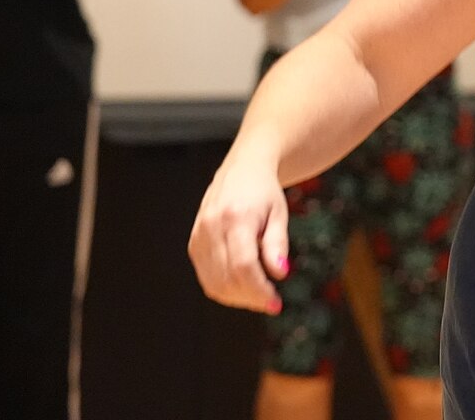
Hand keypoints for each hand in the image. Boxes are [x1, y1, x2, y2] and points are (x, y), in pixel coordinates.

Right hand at [187, 148, 290, 313]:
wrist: (241, 170)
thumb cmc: (264, 193)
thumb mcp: (279, 214)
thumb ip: (277, 244)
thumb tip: (280, 273)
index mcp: (235, 217)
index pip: (243, 265)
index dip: (259, 290)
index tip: (275, 303)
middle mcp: (211, 227)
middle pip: (227, 278)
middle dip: (251, 298)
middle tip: (270, 302)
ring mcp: (199, 236)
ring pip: (213, 283)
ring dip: (237, 298)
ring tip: (259, 295)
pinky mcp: (193, 244)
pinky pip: (206, 278)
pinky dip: (225, 289)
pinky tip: (243, 288)